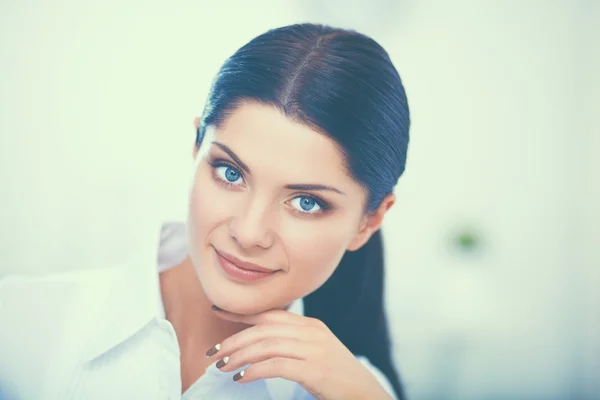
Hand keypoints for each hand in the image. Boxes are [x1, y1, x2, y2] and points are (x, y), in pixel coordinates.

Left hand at [205, 307, 393, 399]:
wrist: (365, 394)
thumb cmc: (336, 377)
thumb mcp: (315, 351)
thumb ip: (293, 341)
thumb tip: (260, 342)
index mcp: (310, 325)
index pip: (270, 313)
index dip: (241, 313)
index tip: (217, 310)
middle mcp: (311, 332)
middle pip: (263, 329)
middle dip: (234, 339)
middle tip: (213, 352)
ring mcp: (314, 349)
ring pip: (266, 345)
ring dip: (239, 356)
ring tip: (221, 366)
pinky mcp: (314, 369)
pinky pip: (276, 365)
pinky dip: (254, 370)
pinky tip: (241, 378)